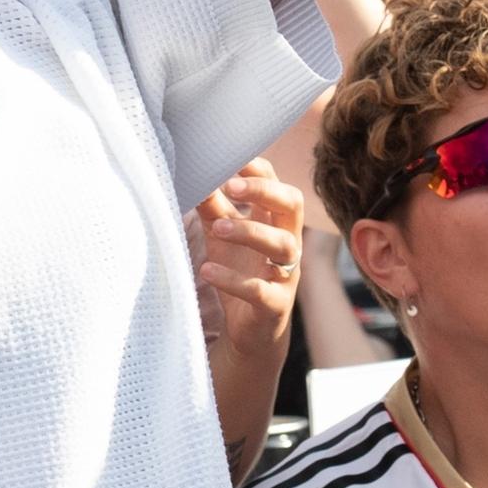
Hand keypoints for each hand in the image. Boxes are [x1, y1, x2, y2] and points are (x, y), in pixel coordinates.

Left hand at [191, 158, 304, 359]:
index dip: (260, 172)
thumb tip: (195, 173)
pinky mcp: (275, 305)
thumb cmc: (240, 270)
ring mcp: (286, 274)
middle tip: (230, 186)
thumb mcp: (223, 235)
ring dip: (250, 232)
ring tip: (218, 228)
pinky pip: (260, 290)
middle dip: (264, 192)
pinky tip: (208, 270)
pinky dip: (233, 279)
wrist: (251, 330)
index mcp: (278, 222)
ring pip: (282, 245)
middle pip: (292, 205)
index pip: (279, 186)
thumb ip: (214, 207)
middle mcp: (288, 243)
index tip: (234, 158)